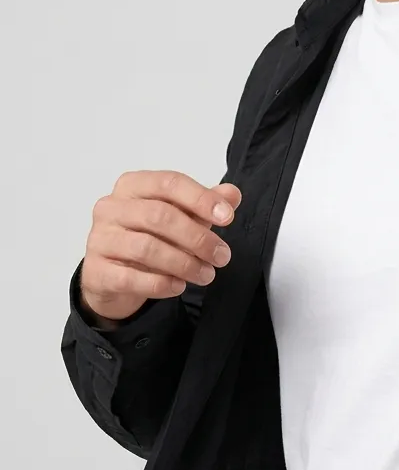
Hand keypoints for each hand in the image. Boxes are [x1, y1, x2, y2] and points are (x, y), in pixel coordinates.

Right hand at [79, 170, 241, 323]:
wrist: (111, 276)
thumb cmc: (148, 236)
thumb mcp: (180, 216)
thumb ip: (204, 204)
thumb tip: (232, 194)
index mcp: (133, 185)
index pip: (169, 183)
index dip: (201, 199)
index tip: (227, 217)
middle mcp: (111, 207)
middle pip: (159, 216)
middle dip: (197, 237)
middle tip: (222, 256)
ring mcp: (99, 239)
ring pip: (147, 248)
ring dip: (184, 263)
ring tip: (207, 274)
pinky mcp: (96, 271)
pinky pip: (131, 278)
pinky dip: (161, 283)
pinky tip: (179, 286)